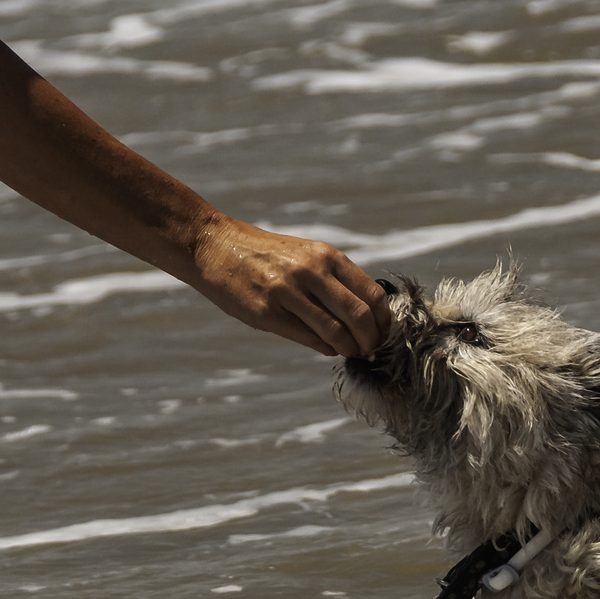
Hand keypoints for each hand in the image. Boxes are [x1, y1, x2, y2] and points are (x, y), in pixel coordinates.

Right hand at [190, 216, 390, 356]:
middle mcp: (311, 271)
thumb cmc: (267, 255)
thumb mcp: (307, 255)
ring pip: (336, 332)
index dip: (383, 320)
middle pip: (359, 315)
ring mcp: (287, 292)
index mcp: (326, 256)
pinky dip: (325, 348)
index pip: (372, 294)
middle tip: (370, 349)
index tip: (382, 332)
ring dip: (349, 348)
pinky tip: (328, 348)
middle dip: (371, 340)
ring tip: (351, 352)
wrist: (216, 246)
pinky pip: (308, 338)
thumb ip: (335, 281)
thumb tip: (365, 316)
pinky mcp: (267, 313)